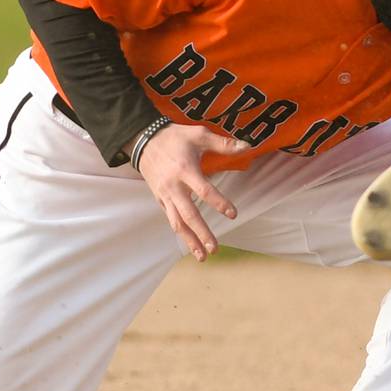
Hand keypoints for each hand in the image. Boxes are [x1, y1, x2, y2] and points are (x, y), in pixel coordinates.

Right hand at [131, 124, 249, 260]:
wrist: (143, 140)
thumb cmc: (174, 137)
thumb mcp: (198, 134)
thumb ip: (222, 143)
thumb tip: (247, 146)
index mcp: (185, 170)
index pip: (204, 191)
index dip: (219, 203)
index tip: (233, 214)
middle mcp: (174, 187)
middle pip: (189, 215)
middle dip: (202, 233)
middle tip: (215, 249)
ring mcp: (165, 195)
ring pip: (177, 222)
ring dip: (190, 241)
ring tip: (203, 256)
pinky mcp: (160, 199)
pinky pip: (170, 218)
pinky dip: (180, 232)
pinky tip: (190, 243)